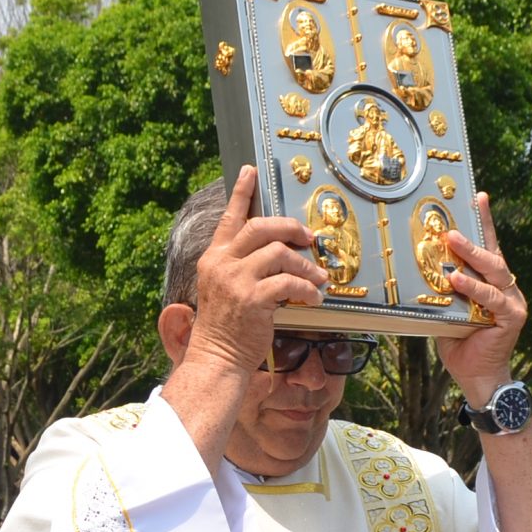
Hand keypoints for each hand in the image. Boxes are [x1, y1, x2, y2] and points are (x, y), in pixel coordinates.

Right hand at [180, 164, 328, 375]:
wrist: (217, 359)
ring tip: (318, 279)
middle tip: (309, 238)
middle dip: (290, 228)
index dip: (241, 193)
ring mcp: (236, 280)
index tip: (250, 172)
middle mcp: (222, 263)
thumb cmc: (225, 328)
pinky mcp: (253, 298)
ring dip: (305, 266)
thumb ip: (241, 266)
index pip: (229, 218)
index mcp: (213, 258)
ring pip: (279, 253)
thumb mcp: (223, 289)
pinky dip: (307, 290)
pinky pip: (289, 283)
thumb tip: (276, 252)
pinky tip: (314, 298)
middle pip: (261, 227)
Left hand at [437, 193, 527, 399]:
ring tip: (452, 240)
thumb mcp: (448, 310)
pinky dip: (473, 288)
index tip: (478, 197)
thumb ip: (444, 290)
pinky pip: (490, 297)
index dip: (484, 223)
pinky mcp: (512, 317)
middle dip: (475, 234)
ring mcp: (513, 302)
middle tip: (453, 222)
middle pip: (493, 254)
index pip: (490, 248)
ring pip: (493, 271)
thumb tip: (419, 269)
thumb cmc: (461, 344)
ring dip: (472, 255)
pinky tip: (456, 279)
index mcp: (494, 284)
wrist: (477, 377)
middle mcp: (507, 289)